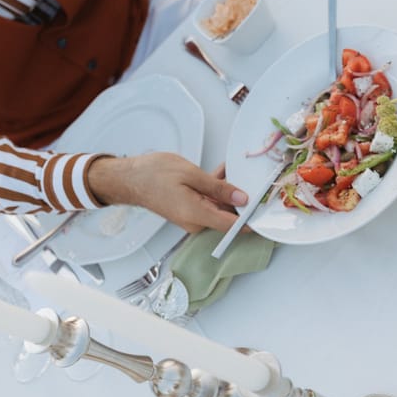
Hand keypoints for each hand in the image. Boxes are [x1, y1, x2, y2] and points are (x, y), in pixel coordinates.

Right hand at [87, 153, 248, 232]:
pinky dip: (217, 189)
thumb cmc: (152, 175)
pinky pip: (210, 202)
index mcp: (196, 215)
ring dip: (228, 190)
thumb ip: (218, 188)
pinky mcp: (190, 210)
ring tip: (232, 169)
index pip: (233, 226)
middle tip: (252, 177)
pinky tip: (222, 173)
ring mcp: (193, 217)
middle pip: (229, 215)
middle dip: (241, 197)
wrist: (128, 178)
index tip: (267, 210)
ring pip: (221, 205)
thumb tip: (242, 198)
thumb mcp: (191, 175)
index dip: (253, 218)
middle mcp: (196, 221)